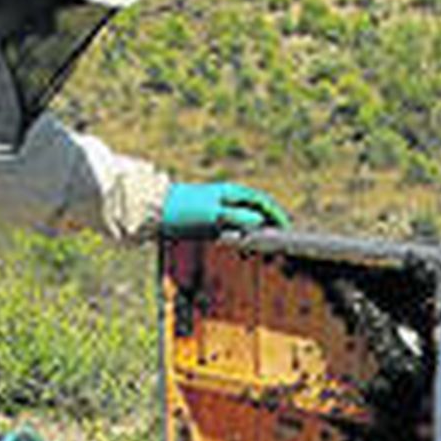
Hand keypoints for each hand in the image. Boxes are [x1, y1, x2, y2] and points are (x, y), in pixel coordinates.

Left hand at [162, 182, 289, 236]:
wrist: (152, 210)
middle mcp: (224, 197)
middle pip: (254, 209)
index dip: (276, 215)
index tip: (288, 230)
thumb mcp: (214, 215)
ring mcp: (214, 207)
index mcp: (230, 192)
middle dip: (268, 223)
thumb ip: (238, 217)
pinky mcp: (204, 218)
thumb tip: (260, 221)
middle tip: (279, 241)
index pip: (262, 201)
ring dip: (253, 230)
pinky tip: (237, 248)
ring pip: (241, 218)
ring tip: (262, 247)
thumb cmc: (184, 211)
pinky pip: (228, 226)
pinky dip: (238, 235)